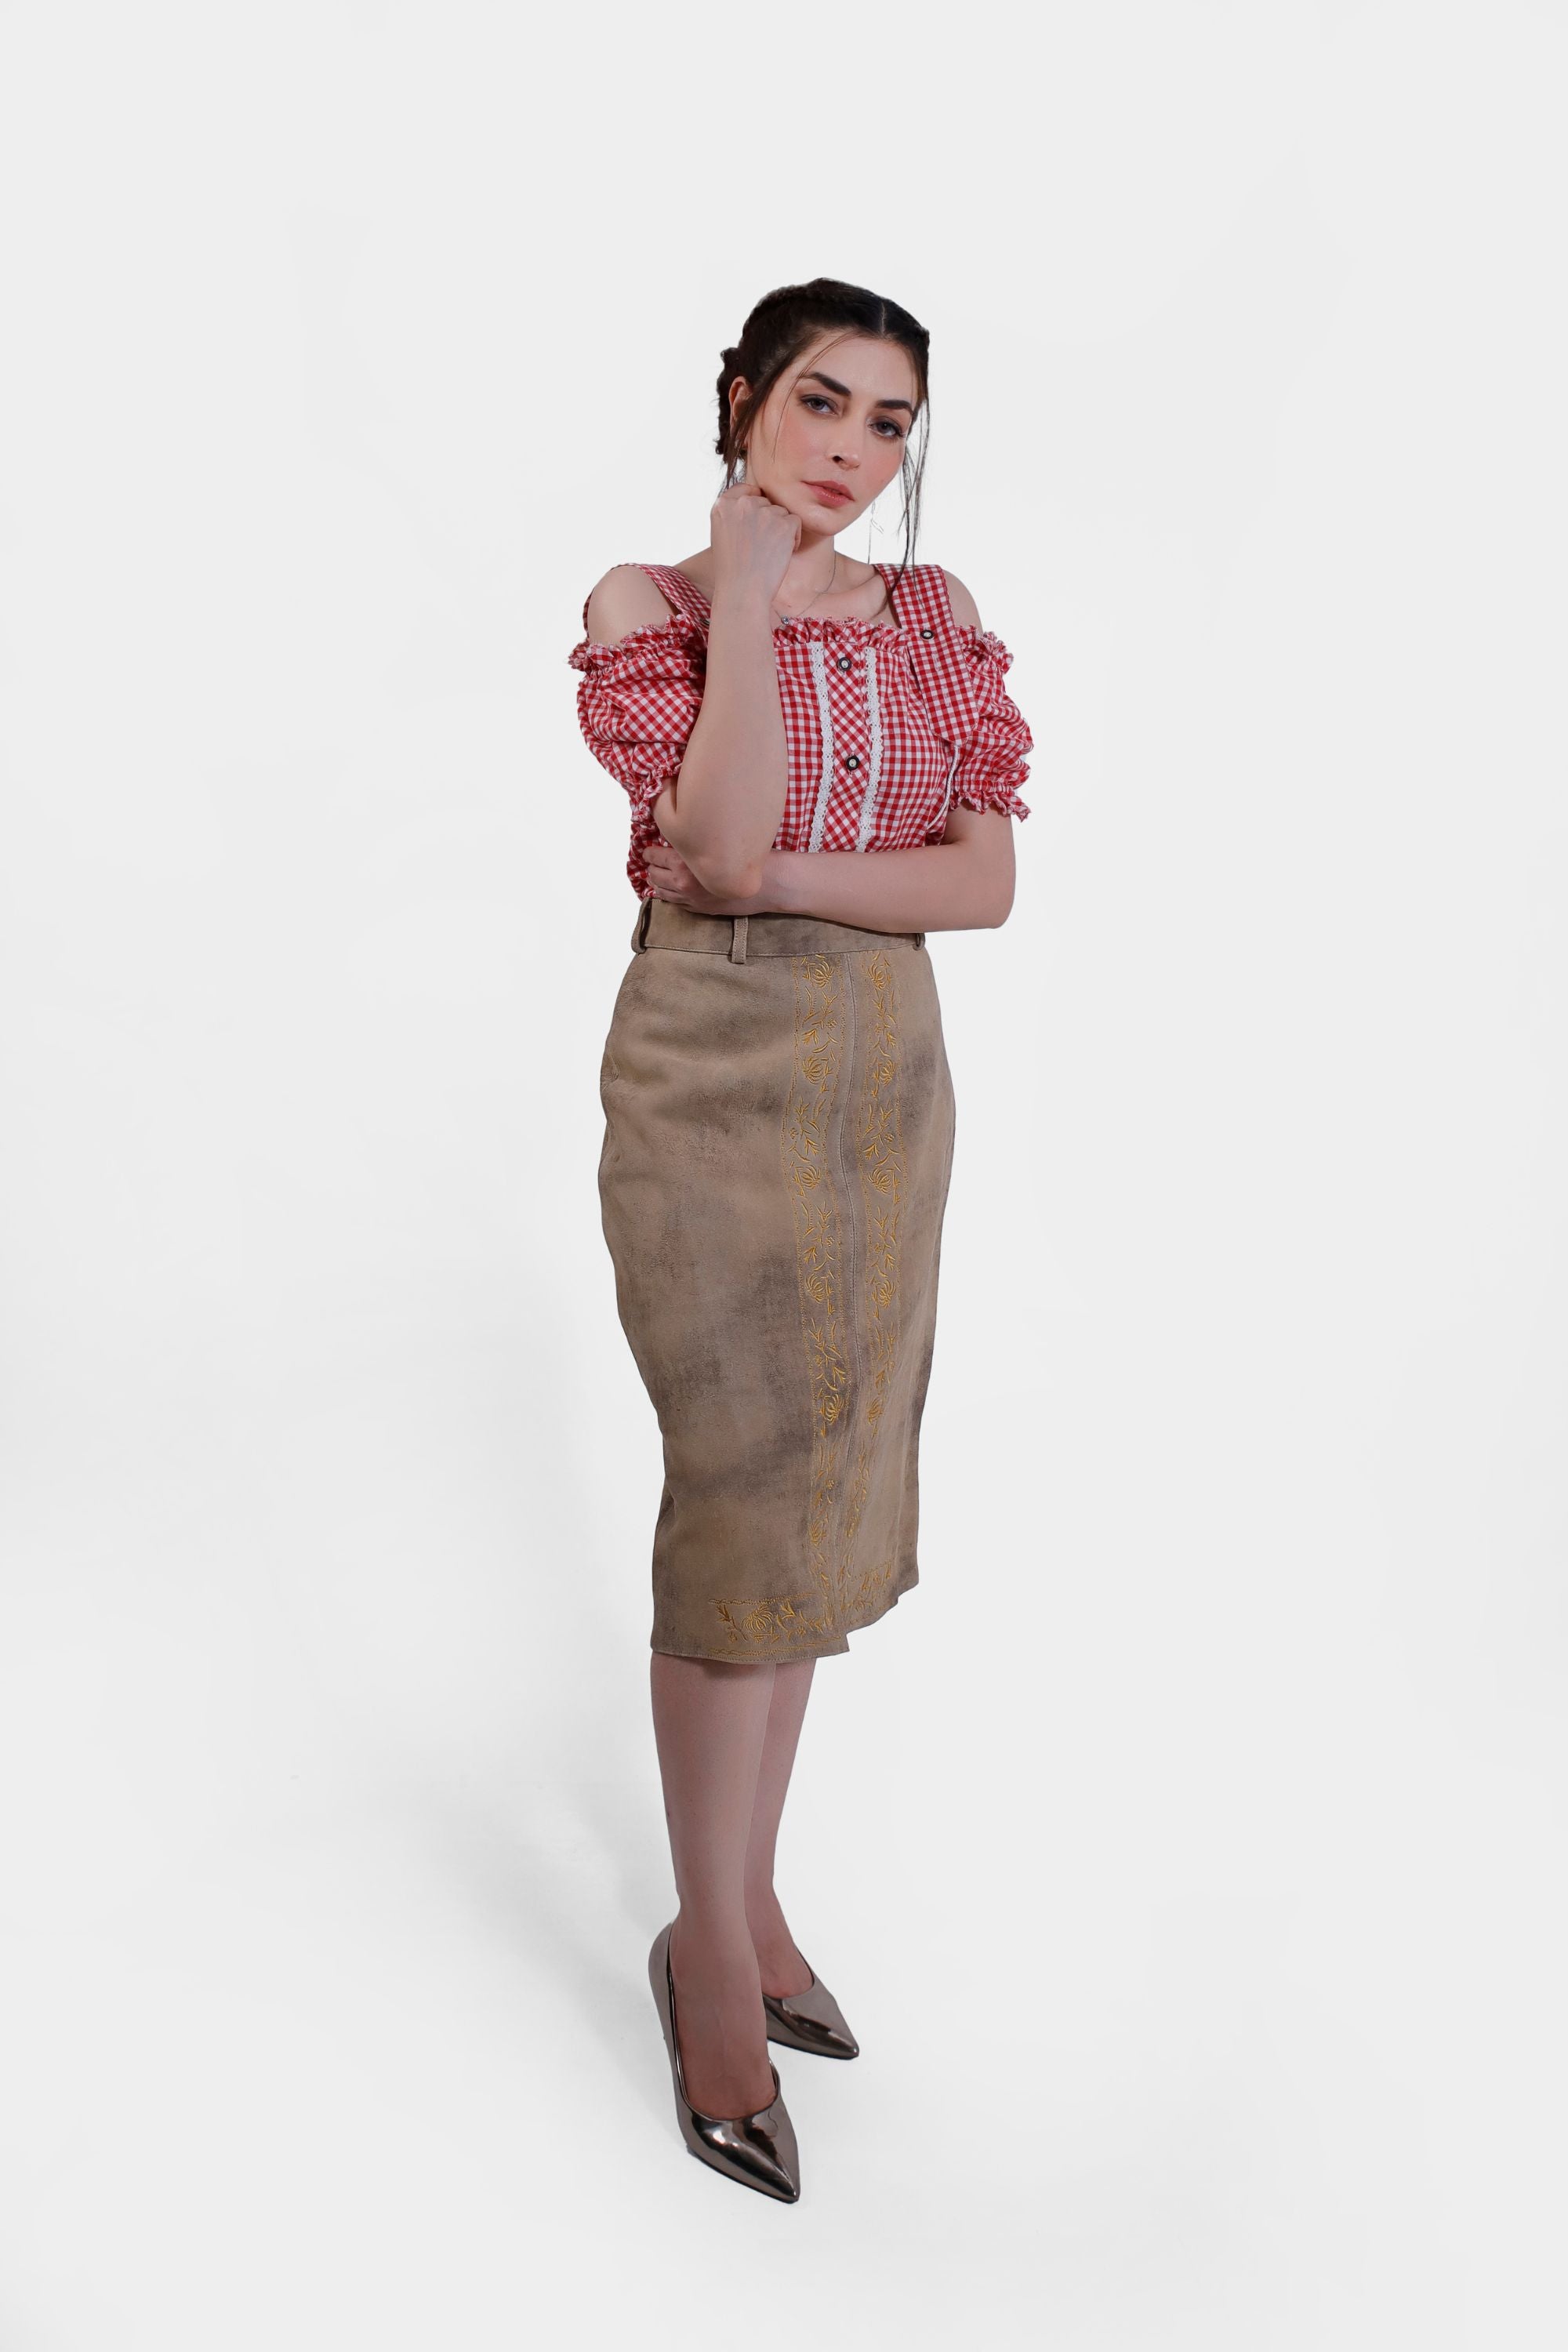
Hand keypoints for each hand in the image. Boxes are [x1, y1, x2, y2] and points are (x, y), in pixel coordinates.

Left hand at [643, 837, 768, 916]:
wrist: (770, 883)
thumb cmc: (748, 856)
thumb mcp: (718, 840)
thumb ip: (696, 841)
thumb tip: (680, 836)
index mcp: (684, 862)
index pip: (653, 856)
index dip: (649, 851)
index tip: (649, 848)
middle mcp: (683, 882)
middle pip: (653, 875)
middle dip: (652, 867)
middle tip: (653, 860)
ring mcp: (691, 899)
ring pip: (661, 892)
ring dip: (658, 882)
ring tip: (660, 875)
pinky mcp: (701, 909)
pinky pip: (676, 904)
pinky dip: (671, 896)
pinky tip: (674, 889)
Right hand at [709, 479, 799, 607]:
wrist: (742, 592)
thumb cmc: (731, 570)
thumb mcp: (721, 533)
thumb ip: (734, 513)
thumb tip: (755, 500)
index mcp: (722, 504)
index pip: (747, 489)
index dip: (754, 505)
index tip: (753, 524)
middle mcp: (743, 504)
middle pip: (766, 501)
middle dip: (767, 520)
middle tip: (759, 546)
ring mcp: (764, 512)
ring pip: (782, 512)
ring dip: (780, 530)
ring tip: (767, 552)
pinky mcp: (784, 524)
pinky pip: (795, 522)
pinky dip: (793, 537)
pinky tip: (780, 554)